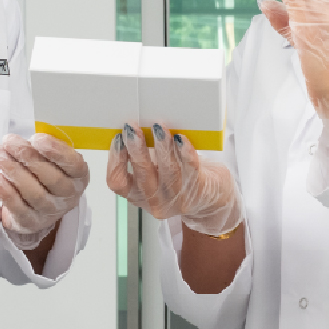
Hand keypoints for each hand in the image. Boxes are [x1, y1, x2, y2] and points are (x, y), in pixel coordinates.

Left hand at [0, 133, 89, 246]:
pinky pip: (18, 207)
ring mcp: (51, 211)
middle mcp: (69, 195)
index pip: (74, 164)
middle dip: (28, 157)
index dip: (56, 151)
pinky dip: (5, 191)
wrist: (37, 205)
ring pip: (34, 193)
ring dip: (13, 171)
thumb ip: (46, 147)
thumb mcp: (52, 158)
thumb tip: (29, 140)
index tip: (36, 138)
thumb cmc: (46, 173)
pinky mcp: (32, 222)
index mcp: (79, 176)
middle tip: (9, 141)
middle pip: (52, 178)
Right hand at [106, 123, 242, 235]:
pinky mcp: (199, 190)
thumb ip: (145, 158)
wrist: (213, 199)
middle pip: (142, 174)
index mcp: (139, 196)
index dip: (115, 160)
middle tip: (132, 128)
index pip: (118, 182)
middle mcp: (156, 201)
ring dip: (161, 146)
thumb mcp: (157, 174)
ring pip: (168, 171)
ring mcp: (178, 198)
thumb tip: (133, 128)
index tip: (117, 139)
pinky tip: (180, 138)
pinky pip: (191, 168)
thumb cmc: (180, 179)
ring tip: (158, 127)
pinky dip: (184, 151)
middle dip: (136, 149)